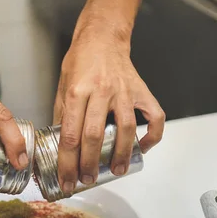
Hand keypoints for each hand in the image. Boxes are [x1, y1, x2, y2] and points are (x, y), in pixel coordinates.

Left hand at [53, 34, 164, 193]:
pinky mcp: (142, 91)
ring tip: (118, 171)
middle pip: (95, 136)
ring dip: (122, 154)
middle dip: (90, 164)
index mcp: (77, 91)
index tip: (67, 180)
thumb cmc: (81, 61)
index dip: (68, 162)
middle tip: (87, 180)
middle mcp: (101, 91)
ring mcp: (125, 92)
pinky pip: (154, 116)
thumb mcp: (63, 86)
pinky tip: (144, 147)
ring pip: (125, 129)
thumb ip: (63, 115)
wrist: (103, 37)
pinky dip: (152, 134)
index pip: (70, 135)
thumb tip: (61, 147)